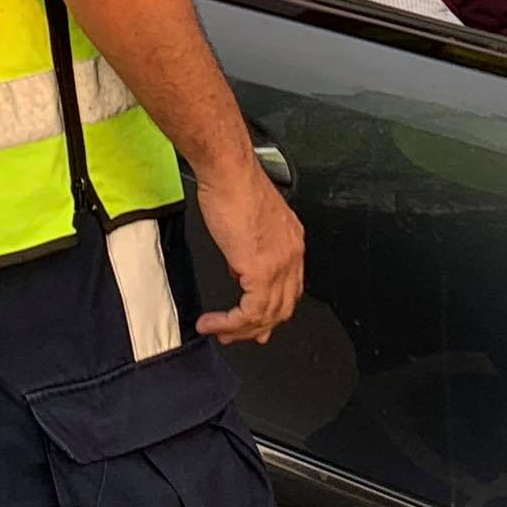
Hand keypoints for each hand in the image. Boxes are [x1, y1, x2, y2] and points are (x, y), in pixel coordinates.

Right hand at [193, 155, 304, 345]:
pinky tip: (214, 323)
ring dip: (240, 329)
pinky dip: (231, 323)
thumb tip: (239, 269)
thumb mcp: (247, 222)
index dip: (272, 310)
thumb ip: (248, 249)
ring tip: (219, 332)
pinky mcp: (261, 271)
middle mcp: (292, 254)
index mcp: (291, 241)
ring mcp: (280, 264)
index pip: (289, 288)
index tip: (255, 322)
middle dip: (257, 327)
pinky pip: (251, 313)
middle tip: (234, 335)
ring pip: (268, 315)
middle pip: (282, 307)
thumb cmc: (234, 184)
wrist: (228, 170)